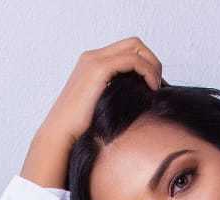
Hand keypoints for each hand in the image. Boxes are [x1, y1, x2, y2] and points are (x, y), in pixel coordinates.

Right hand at [39, 38, 163, 149]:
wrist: (61, 134)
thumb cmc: (80, 130)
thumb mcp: (101, 108)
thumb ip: (115, 96)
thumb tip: (140, 100)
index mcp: (92, 63)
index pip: (127, 50)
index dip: (145, 63)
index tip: (153, 86)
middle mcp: (93, 56)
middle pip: (134, 44)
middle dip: (152, 61)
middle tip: (158, 84)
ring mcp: (94, 60)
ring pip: (135, 47)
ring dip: (152, 65)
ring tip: (156, 87)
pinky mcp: (99, 69)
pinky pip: (132, 60)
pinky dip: (147, 71)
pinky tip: (151, 89)